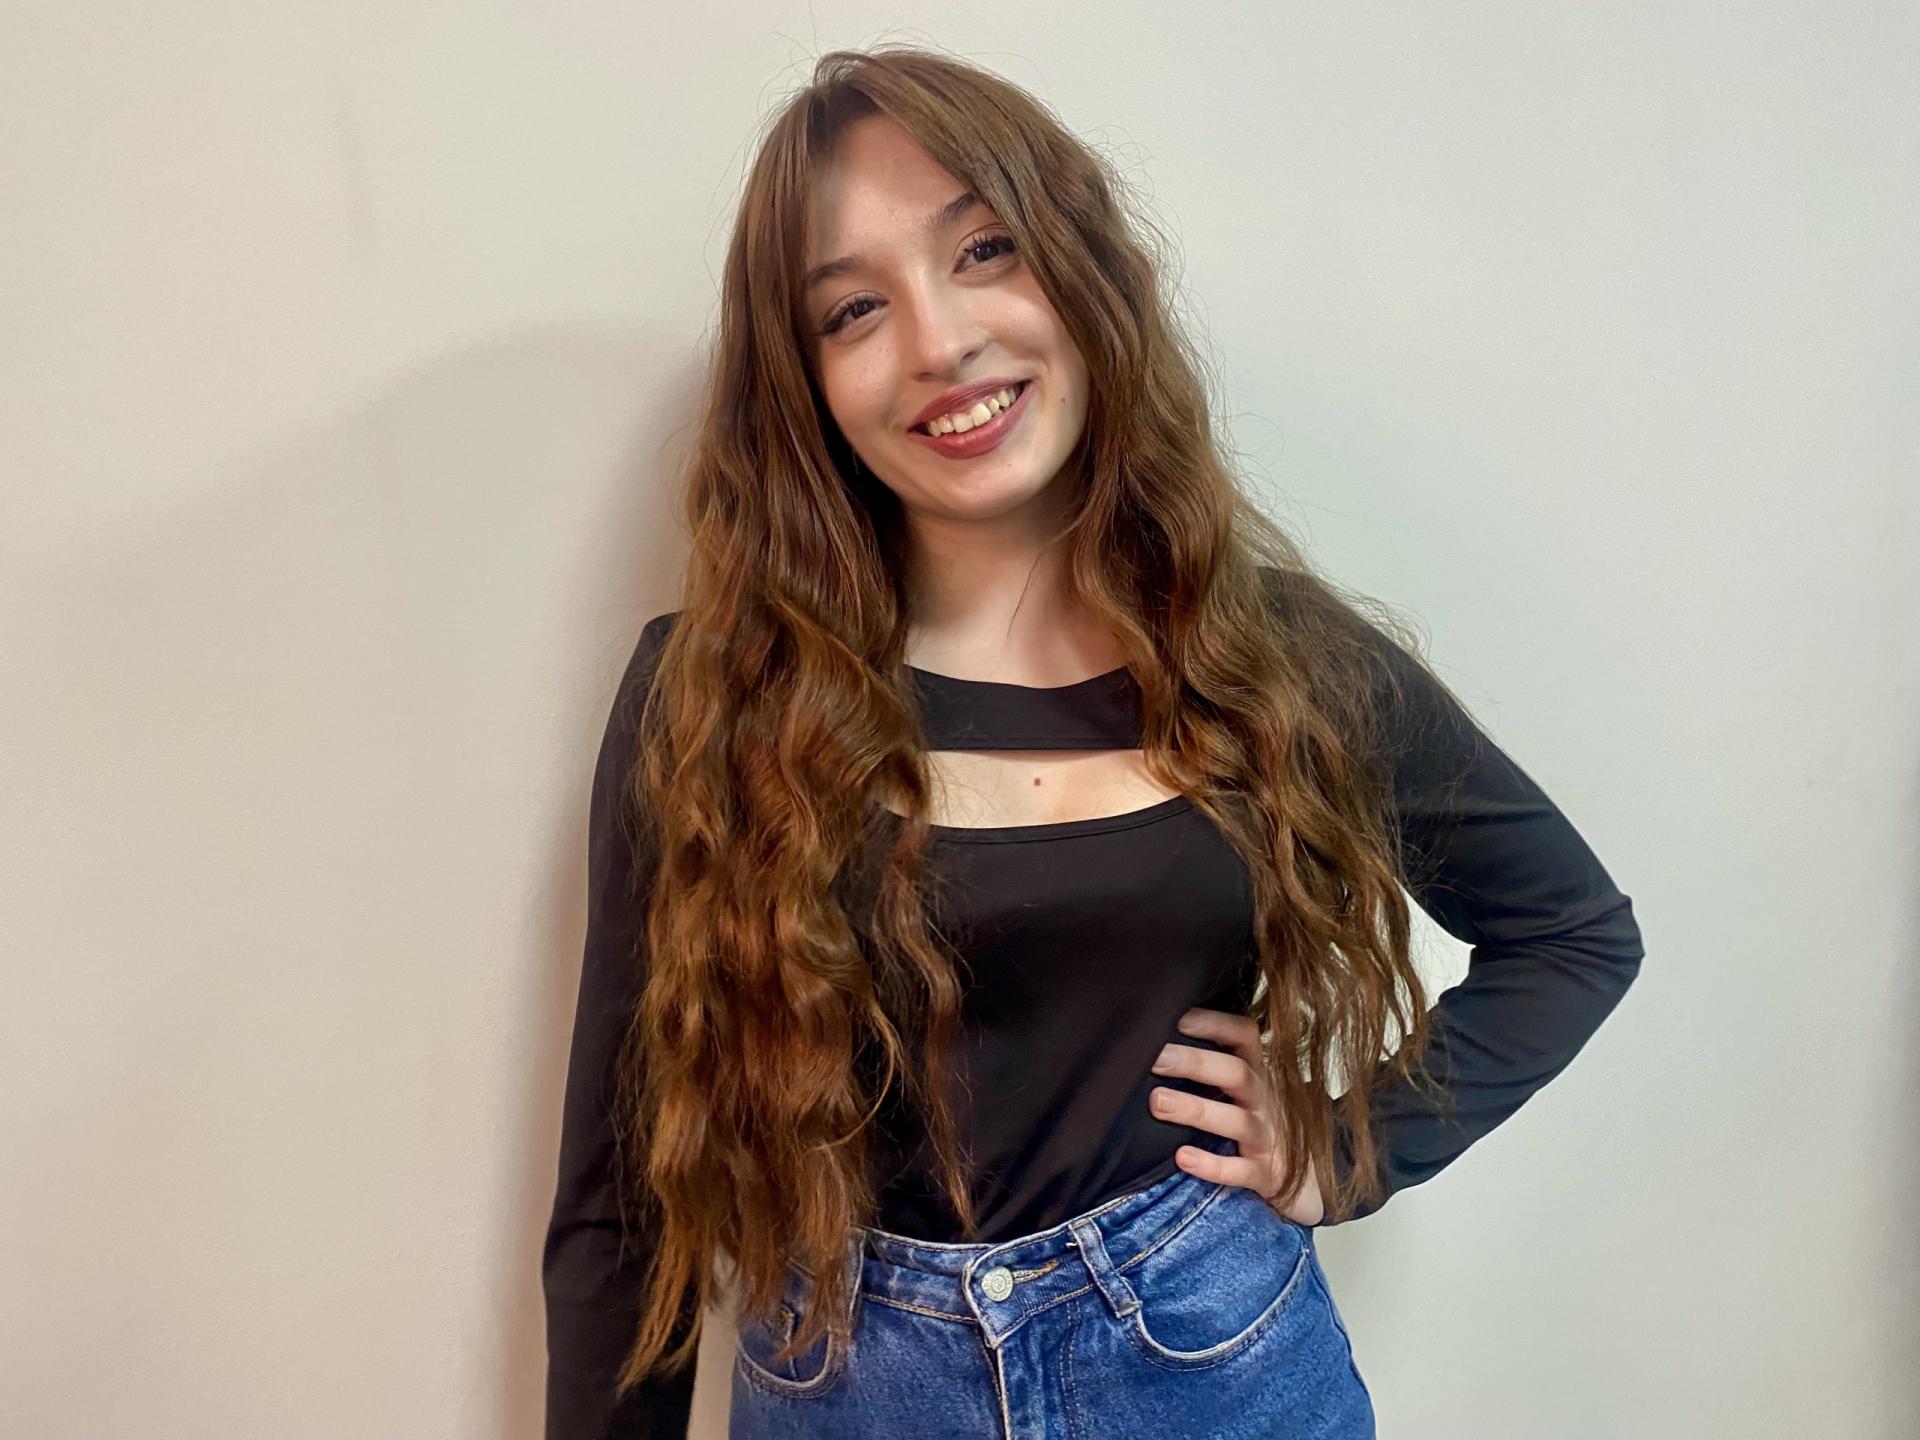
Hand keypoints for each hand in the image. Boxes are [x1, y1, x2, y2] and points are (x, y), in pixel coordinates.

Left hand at [1149, 1007, 1324, 1226]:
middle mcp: (1265, 1100)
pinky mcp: (1267, 1174)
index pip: (1243, 1037)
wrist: (1308, 1177)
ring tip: (1157, 1102)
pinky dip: (1212, 1165)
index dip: (1214, 1024)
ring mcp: (1268, 1137)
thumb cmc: (1260, 1121)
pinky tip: (1183, 1157)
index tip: (1178, 1018)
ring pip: (1235, 1120)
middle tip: (1156, 1058)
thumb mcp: (1249, 1088)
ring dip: (1195, 1109)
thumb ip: (1216, 1065)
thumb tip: (1158, 1039)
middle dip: (1195, 1063)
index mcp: (1258, 1072)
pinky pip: (1241, 1170)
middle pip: (1236, 1073)